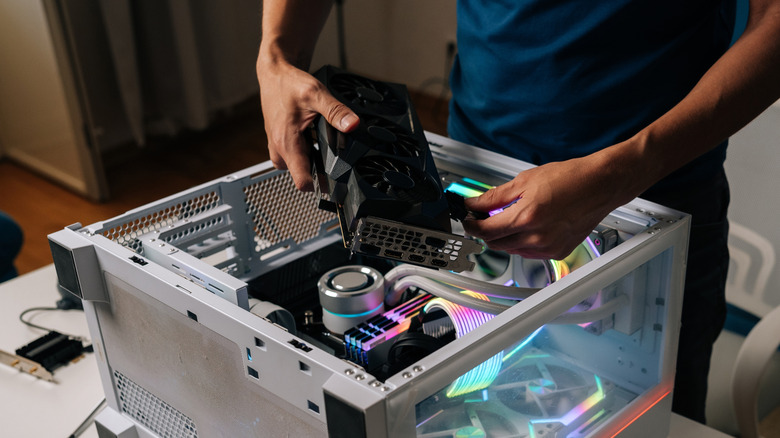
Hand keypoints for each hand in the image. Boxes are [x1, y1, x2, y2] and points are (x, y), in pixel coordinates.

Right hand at [256, 59, 359, 190]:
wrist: (274, 74)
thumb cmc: (289, 83)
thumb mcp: (316, 94)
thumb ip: (336, 111)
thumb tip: (352, 124)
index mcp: (286, 143)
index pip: (302, 182)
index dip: (321, 185)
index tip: (336, 182)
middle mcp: (279, 149)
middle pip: (303, 175)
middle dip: (319, 169)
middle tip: (332, 152)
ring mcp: (277, 147)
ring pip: (298, 166)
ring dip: (312, 159)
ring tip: (321, 140)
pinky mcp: (279, 143)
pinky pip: (294, 157)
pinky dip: (306, 151)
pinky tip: (314, 137)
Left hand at [462, 156, 626, 259]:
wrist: (600, 184)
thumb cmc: (570, 178)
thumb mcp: (525, 180)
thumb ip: (495, 196)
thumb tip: (474, 203)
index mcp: (527, 217)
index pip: (486, 231)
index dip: (471, 225)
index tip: (467, 219)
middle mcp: (538, 237)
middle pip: (496, 243)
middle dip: (487, 230)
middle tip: (483, 216)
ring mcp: (549, 247)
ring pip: (512, 250)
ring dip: (504, 237)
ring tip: (509, 217)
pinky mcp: (559, 252)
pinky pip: (529, 253)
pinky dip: (521, 242)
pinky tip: (527, 226)